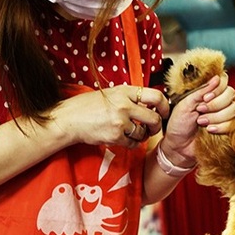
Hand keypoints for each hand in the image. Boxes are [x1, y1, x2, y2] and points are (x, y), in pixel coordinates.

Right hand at [50, 84, 169, 147]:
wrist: (69, 119)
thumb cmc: (87, 106)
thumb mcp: (110, 94)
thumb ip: (128, 97)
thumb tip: (148, 103)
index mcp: (125, 91)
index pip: (155, 96)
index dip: (165, 105)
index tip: (164, 111)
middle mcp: (125, 105)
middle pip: (154, 118)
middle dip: (157, 126)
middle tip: (153, 128)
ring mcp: (120, 121)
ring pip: (143, 133)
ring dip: (142, 136)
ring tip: (134, 133)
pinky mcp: (115, 136)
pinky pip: (132, 143)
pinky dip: (131, 143)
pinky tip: (124, 139)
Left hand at [159, 74, 234, 165]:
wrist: (178, 147)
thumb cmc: (179, 125)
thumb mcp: (185, 104)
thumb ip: (201, 90)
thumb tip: (217, 77)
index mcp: (208, 93)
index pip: (224, 81)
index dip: (217, 89)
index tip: (205, 98)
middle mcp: (220, 102)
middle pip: (231, 94)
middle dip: (215, 105)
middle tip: (200, 111)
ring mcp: (226, 115)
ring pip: (234, 109)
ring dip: (217, 116)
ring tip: (201, 122)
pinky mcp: (229, 129)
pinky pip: (234, 124)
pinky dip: (221, 126)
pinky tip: (210, 130)